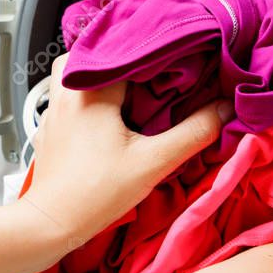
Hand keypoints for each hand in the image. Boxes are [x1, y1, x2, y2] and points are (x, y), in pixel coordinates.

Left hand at [23, 54, 231, 246]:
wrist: (51, 223)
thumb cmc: (96, 193)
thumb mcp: (153, 162)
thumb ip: (192, 133)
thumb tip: (224, 109)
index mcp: (90, 90)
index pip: (124, 50)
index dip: (152, 50)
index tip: (175, 54)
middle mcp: (65, 92)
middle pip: (95, 53)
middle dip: (124, 56)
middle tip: (153, 66)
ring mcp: (52, 111)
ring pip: (74, 73)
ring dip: (100, 74)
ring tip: (127, 86)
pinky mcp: (48, 130)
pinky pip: (65, 98)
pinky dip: (84, 96)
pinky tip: (102, 113)